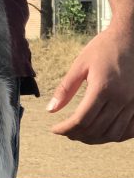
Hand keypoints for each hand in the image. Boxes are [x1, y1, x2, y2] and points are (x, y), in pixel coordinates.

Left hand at [48, 21, 133, 143]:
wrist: (131, 38)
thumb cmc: (104, 48)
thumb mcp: (80, 65)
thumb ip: (65, 89)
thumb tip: (50, 110)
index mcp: (103, 88)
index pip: (82, 120)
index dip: (66, 129)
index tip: (55, 129)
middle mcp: (121, 99)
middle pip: (97, 130)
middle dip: (77, 135)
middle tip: (65, 132)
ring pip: (113, 134)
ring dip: (95, 139)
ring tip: (80, 134)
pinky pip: (130, 131)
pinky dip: (114, 136)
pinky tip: (102, 133)